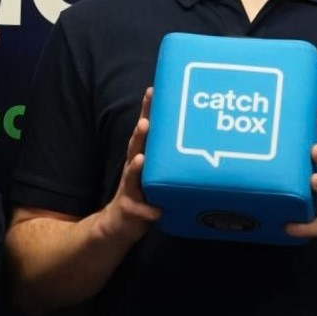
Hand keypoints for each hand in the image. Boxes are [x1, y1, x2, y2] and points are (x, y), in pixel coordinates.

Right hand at [94, 88, 161, 243]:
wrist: (118, 224)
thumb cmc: (143, 192)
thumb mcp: (155, 169)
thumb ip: (168, 154)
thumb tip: (198, 134)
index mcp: (141, 156)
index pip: (145, 130)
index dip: (147, 111)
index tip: (152, 91)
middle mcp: (133, 169)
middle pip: (134, 147)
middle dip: (139, 135)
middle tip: (145, 123)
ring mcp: (129, 190)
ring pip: (131, 176)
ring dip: (136, 168)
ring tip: (141, 159)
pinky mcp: (130, 210)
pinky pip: (141, 210)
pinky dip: (148, 210)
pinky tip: (157, 210)